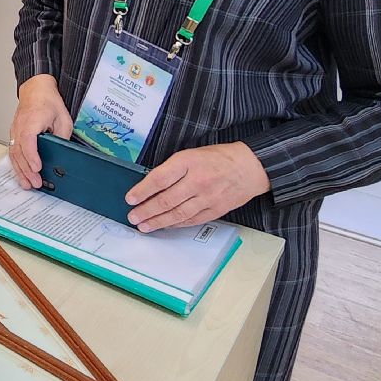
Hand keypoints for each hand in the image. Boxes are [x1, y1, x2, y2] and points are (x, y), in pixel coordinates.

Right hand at [9, 75, 72, 188]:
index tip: (37, 168)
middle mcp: (20, 127)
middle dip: (27, 170)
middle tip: (35, 182)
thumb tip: (61, 153)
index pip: (28, 141)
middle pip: (19, 151)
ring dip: (20, 170)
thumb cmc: (48, 101)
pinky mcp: (14, 135)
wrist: (36, 89)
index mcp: (32, 120)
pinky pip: (13, 151)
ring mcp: (15, 131)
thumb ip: (61, 137)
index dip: (32, 156)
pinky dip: (17, 165)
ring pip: (14, 154)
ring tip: (27, 184)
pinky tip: (21, 174)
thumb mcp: (63, 119)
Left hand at [125, 142, 269, 231]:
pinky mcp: (215, 210)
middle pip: (166, 200)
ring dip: (158, 222)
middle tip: (133, 217)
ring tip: (144, 226)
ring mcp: (207, 198)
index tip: (130, 198)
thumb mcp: (191, 154)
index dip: (142, 190)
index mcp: (188, 162)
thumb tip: (150, 185)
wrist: (250, 167)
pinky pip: (191, 220)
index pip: (159, 178)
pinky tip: (164, 225)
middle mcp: (197, 181)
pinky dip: (175, 224)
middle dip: (146, 211)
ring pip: (177, 214)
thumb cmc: (217, 158)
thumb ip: (173, 168)